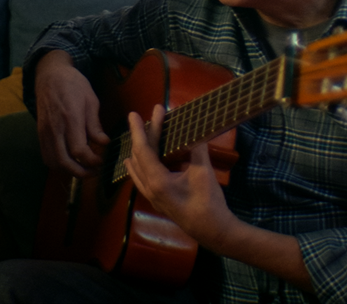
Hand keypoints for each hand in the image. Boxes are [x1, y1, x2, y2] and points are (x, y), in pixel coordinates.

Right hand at [34, 50, 109, 176]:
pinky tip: (69, 162)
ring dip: (68, 171)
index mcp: (71, 118)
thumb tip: (104, 143)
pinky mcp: (40, 133)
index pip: (79, 150)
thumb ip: (95, 125)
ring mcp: (45, 132)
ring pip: (53, 162)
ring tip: (83, 169)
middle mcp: (55, 128)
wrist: (50, 76)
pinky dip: (58, 164)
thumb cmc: (74, 85)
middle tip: (94, 172)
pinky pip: (46, 155)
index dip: (92, 160)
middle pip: (64, 161)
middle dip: (81, 172)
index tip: (101, 160)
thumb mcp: (91, 100)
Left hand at [125, 105, 237, 247]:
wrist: (213, 231)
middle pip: (139, 156)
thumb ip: (197, 149)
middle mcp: (149, 188)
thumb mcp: (204, 172)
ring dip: (138, 149)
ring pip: (137, 168)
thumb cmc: (209, 202)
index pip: (143, 150)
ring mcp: (151, 196)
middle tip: (145, 116)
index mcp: (158, 181)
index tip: (133, 114)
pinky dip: (137, 165)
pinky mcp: (156, 201)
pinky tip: (135, 161)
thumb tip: (195, 129)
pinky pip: (140, 179)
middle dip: (143, 134)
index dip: (139, 130)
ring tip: (141, 133)